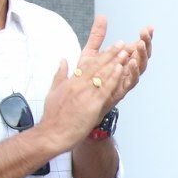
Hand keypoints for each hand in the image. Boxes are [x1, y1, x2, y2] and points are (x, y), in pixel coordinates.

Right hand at [39, 16, 149, 148]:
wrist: (52, 134)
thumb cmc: (53, 116)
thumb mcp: (53, 92)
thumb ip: (60, 75)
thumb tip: (63, 60)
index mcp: (71, 81)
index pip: (88, 64)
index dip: (101, 54)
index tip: (110, 47)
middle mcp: (78, 85)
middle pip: (97, 65)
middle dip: (110, 54)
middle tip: (121, 44)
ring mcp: (85, 94)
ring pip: (102, 74)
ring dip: (115, 62)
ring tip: (125, 52)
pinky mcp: (92, 104)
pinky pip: (105, 88)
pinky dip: (114, 77)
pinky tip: (121, 69)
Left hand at [78, 18, 154, 112]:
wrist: (78, 100)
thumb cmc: (86, 78)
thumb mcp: (91, 52)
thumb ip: (98, 36)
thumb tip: (102, 16)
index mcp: (123, 60)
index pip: (138, 46)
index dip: (145, 37)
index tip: (149, 27)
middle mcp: (127, 70)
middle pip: (143, 56)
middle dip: (146, 44)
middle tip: (145, 33)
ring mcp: (125, 80)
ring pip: (140, 68)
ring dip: (141, 56)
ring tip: (140, 44)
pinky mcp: (121, 90)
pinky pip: (131, 81)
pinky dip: (133, 72)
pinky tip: (131, 61)